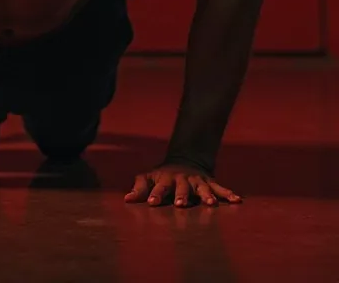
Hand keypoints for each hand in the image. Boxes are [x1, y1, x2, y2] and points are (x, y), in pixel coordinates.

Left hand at [125, 163, 241, 207]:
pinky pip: (220, 188)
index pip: (159, 188)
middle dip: (181, 196)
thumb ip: (139, 188)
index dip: (155, 195)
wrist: (185, 160)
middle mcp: (182, 179)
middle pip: (182, 188)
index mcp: (166, 179)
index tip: (152, 204)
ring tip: (211, 205)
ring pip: (202, 188)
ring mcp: (197, 181)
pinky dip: (228, 194)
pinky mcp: (209, 183)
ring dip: (206, 196)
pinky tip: (237, 200)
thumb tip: (127, 199)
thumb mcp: (149, 178)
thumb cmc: (163, 176)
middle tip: (180, 204)